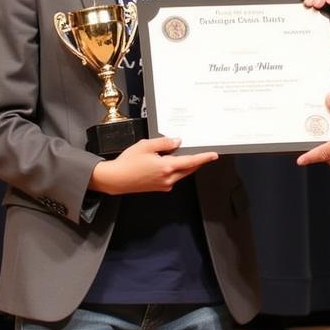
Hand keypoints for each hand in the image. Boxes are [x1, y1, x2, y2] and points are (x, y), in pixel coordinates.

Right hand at [90, 136, 217, 194]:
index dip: (204, 158)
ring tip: (183, 154)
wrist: (115, 179)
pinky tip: (169, 161)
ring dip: (186, 165)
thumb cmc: (128, 162)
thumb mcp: (146, 145)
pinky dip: (176, 169)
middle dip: (197, 161)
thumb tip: (177, 142)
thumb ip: (164, 143)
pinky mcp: (159, 187)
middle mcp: (168, 178)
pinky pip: (173, 177)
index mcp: (167, 167)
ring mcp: (164, 185)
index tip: (214, 155)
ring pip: (181, 173)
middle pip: (189, 169)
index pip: (191, 162)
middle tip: (204, 153)